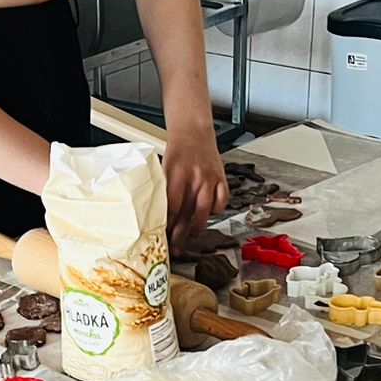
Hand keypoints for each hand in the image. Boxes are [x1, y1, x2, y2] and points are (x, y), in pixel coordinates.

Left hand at [163, 125, 227, 242]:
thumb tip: (158, 217)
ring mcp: (210, 179)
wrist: (193, 132)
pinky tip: (208, 215)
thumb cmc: (177, 152)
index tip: (163, 236)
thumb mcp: (165, 169)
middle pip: (188, 213)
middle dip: (181, 234)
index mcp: (177, 175)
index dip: (167, 225)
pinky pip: (222, 202)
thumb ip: (164, 191)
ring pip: (205, 212)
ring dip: (197, 227)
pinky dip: (216, 211)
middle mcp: (195, 178)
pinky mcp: (221, 179)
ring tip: (191, 236)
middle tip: (176, 247)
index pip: (172, 207)